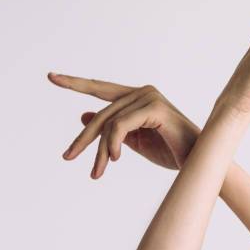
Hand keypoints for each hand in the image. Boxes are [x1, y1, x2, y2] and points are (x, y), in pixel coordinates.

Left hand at [48, 73, 199, 178]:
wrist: (197, 162)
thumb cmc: (171, 151)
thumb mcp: (134, 141)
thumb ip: (112, 129)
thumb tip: (84, 116)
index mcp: (140, 97)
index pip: (102, 89)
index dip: (77, 83)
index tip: (52, 77)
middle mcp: (144, 92)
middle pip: (102, 113)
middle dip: (83, 138)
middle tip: (68, 157)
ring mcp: (149, 97)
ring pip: (109, 123)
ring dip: (98, 150)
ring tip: (96, 172)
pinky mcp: (154, 108)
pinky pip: (121, 126)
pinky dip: (112, 144)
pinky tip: (113, 158)